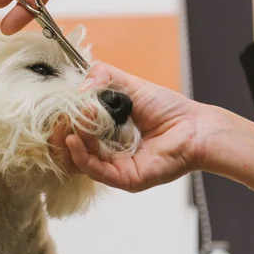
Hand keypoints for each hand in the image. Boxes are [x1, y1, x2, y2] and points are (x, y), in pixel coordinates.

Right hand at [63, 62, 204, 192]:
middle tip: (62, 118)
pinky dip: (80, 155)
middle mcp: (104, 150)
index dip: (61, 120)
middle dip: (60, 132)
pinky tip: (75, 139)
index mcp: (103, 130)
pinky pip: (93, 170)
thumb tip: (79, 88)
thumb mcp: (129, 83)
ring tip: (74, 123)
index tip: (59, 107)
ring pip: (77, 160)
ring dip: (70, 140)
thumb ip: (102, 76)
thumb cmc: (166, 108)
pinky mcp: (122, 178)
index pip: (71, 130)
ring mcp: (112, 166)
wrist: (194, 127)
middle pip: (69, 148)